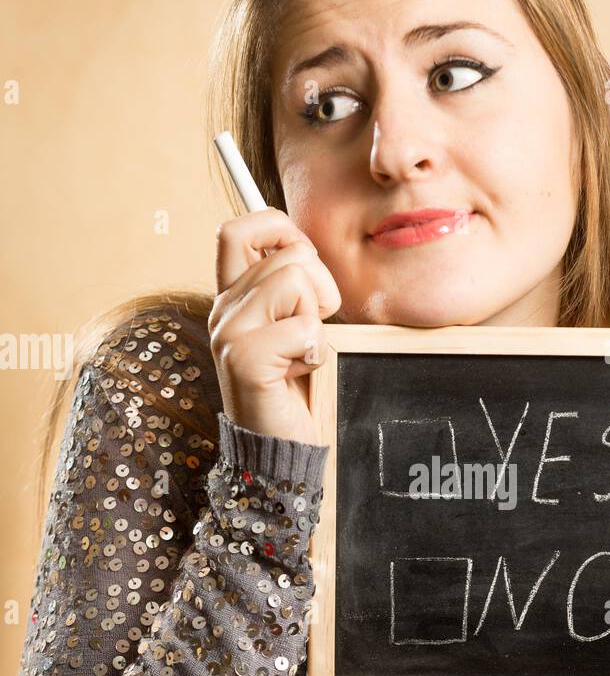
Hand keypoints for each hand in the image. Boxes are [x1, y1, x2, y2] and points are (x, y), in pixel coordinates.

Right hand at [210, 207, 341, 444]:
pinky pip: (304, 329)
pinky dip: (316, 353)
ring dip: (316, 321)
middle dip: (320, 289)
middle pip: (289, 254)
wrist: (279, 448)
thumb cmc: (293, 388)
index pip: (237, 228)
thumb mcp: (292, 327)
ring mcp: (229, 333)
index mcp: (232, 296)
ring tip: (301, 353)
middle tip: (310, 331)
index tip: (304, 264)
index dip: (278, 228)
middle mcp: (223, 309)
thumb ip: (290, 287)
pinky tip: (297, 374)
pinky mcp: (244, 359)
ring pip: (296, 282)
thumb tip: (307, 248)